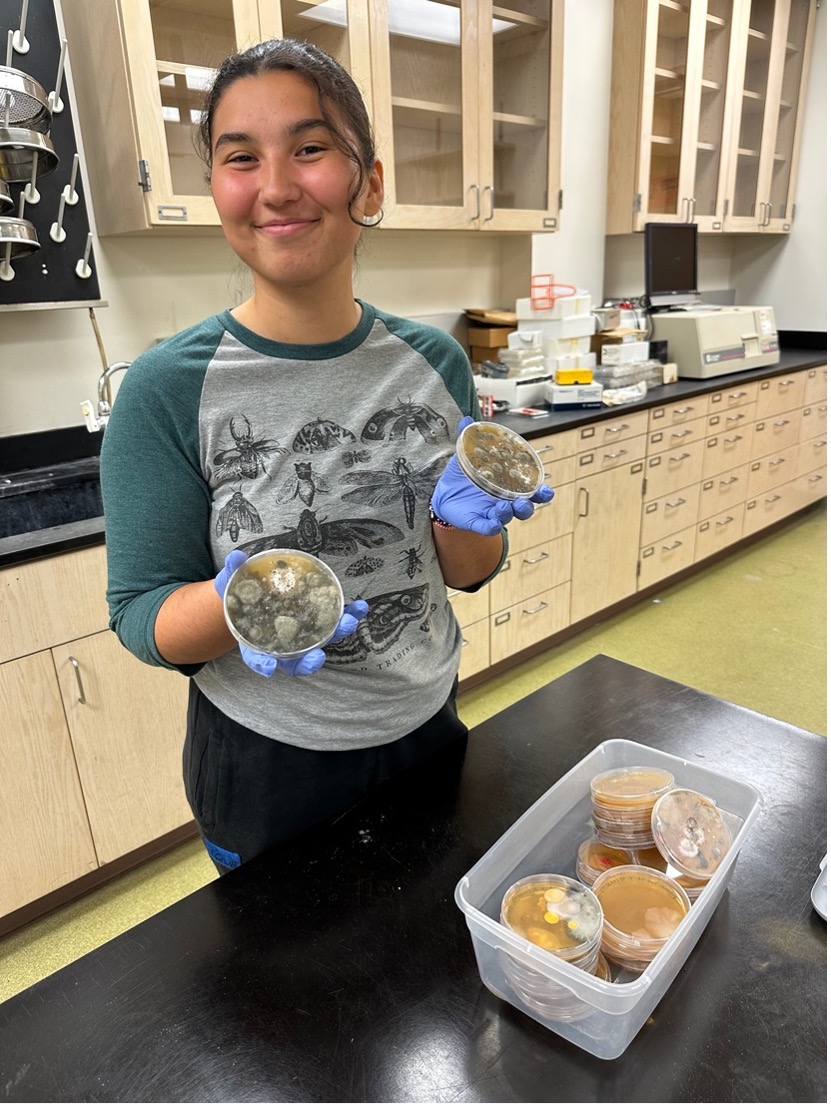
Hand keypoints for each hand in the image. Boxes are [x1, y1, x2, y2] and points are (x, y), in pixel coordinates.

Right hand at [214, 550, 367, 677]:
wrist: (253, 595)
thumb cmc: (239, 594)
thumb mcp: (230, 582)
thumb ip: (233, 571)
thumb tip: (236, 557)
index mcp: (255, 642)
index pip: (257, 658)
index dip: (263, 663)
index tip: (269, 667)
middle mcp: (281, 645)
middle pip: (296, 660)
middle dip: (309, 661)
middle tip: (317, 657)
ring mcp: (303, 635)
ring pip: (322, 642)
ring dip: (338, 634)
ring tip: (349, 623)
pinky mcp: (319, 622)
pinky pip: (336, 622)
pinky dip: (349, 615)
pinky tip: (361, 607)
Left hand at [430, 417, 554, 536]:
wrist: (443, 494)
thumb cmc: (463, 477)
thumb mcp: (465, 457)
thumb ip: (468, 440)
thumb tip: (466, 419)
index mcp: (507, 485)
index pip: (530, 491)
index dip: (541, 493)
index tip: (546, 491)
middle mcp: (504, 501)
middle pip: (524, 508)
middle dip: (527, 506)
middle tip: (524, 501)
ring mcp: (491, 513)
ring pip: (507, 518)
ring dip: (509, 514)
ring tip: (504, 506)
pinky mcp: (477, 523)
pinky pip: (488, 528)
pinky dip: (492, 527)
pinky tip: (494, 523)